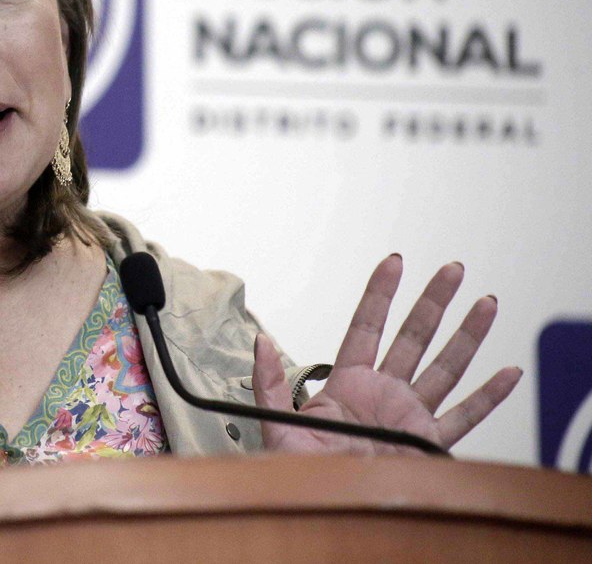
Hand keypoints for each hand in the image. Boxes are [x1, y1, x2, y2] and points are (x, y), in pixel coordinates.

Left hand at [252, 254, 520, 454]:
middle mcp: (383, 394)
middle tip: (452, 269)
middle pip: (414, 337)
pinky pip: (464, 418)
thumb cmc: (296, 473)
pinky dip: (488, 396)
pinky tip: (508, 372)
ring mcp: (409, 416)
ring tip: (486, 303)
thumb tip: (261, 341)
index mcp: (347, 384)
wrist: (324, 507)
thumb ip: (270, 383)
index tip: (394, 262)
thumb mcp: (275, 424)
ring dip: (467, 335)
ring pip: (445, 367)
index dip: (380, 294)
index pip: (366, 327)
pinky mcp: (427, 445)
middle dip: (434, 302)